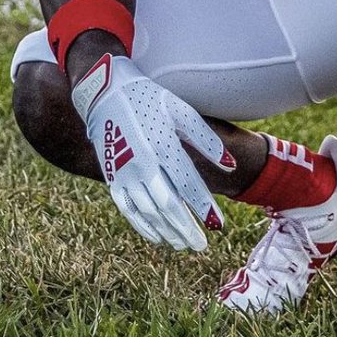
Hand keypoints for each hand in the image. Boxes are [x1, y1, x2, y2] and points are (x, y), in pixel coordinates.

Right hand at [71, 53, 234, 250]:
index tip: (218, 225)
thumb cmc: (150, 98)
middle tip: (201, 246)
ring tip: (183, 244)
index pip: (188, 184)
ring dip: (167, 230)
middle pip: (168, 205)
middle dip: (186, 228)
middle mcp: (143, 162)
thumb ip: (207, 139)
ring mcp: (124, 171)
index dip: (203, 206)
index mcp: (163, 144)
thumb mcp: (181, 110)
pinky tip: (157, 237)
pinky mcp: (112, 176)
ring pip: (148, 211)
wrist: (105, 91)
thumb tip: (231, 166)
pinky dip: (143, 226)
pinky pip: (128, 209)